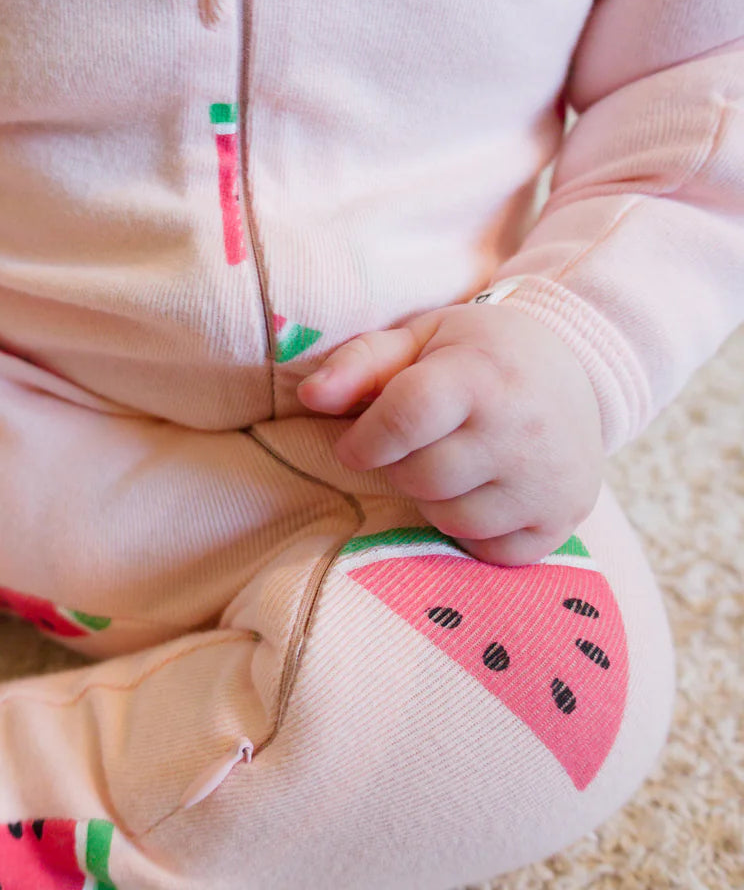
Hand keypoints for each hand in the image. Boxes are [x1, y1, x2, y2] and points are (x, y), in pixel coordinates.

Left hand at [297, 303, 603, 565]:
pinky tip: (485, 491)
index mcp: (483, 375)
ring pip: (450, 519)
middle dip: (401, 465)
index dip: (366, 439)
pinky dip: (473, 531)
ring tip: (454, 462)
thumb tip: (310, 396)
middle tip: (420, 443)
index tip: (355, 444)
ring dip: (434, 499)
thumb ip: (359, 364)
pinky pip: (487, 549)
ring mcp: (547, 480)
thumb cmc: (478, 354)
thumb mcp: (420, 339)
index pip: (406, 417)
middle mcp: (523, 430)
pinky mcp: (562, 518)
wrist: (579, 366)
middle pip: (419, 476)